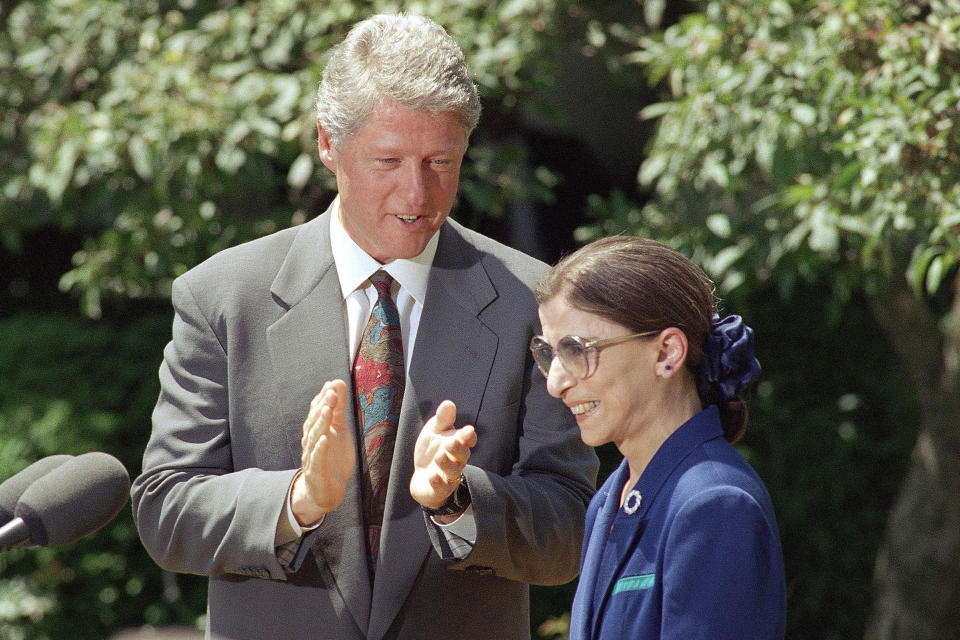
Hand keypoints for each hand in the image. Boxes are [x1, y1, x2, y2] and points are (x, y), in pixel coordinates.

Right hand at [291, 379, 355, 525]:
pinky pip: (317, 460)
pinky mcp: (316, 473)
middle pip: (315, 422)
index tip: (332, 384)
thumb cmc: (332, 458)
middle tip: (331, 393)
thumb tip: (337, 382)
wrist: (325, 491)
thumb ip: (338, 408)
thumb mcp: (339, 429)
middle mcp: (311, 441)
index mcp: (316, 430)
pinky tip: (325, 439)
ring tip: (327, 410)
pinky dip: (320, 449)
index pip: (317, 411)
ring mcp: (312, 457)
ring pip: (314, 438)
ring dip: (320, 423)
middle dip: (323, 407)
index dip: (323, 398)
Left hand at [409, 400, 477, 510]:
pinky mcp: (439, 489)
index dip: (468, 437)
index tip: (467, 430)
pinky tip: (432, 476)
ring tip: (439, 456)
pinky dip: (438, 482)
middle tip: (451, 442)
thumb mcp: (433, 432)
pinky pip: (441, 487)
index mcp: (457, 444)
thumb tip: (449, 403)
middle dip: (458, 448)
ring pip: (453, 471)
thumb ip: (442, 420)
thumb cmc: (431, 451)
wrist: (421, 477)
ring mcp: (449, 476)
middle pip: (462, 455)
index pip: (468, 440)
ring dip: (447, 464)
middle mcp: (456, 460)